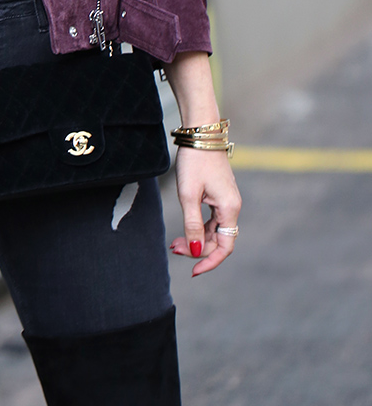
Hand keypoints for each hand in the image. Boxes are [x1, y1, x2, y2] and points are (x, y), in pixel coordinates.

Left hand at [169, 146, 241, 276]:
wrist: (200, 134)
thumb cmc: (194, 162)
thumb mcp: (189, 196)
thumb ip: (192, 225)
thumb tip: (196, 250)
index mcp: (229, 209)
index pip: (225, 247)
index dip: (210, 261)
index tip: (193, 271)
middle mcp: (232, 207)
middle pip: (218, 240)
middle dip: (197, 249)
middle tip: (174, 248)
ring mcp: (226, 200)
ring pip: (214, 231)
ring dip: (196, 239)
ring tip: (175, 243)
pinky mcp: (219, 195)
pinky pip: (211, 220)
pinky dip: (198, 227)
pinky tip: (185, 231)